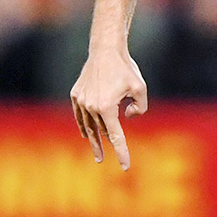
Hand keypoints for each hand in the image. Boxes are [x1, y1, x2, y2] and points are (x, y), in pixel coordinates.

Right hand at [69, 50, 147, 169]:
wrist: (105, 50)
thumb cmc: (125, 68)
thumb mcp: (141, 88)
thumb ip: (140, 108)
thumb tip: (127, 117)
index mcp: (107, 107)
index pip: (116, 136)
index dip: (121, 153)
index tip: (125, 167)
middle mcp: (90, 106)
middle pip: (102, 130)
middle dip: (109, 143)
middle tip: (107, 159)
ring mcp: (81, 101)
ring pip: (90, 125)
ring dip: (95, 139)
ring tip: (97, 155)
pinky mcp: (75, 95)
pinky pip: (80, 116)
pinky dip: (84, 126)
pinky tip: (86, 135)